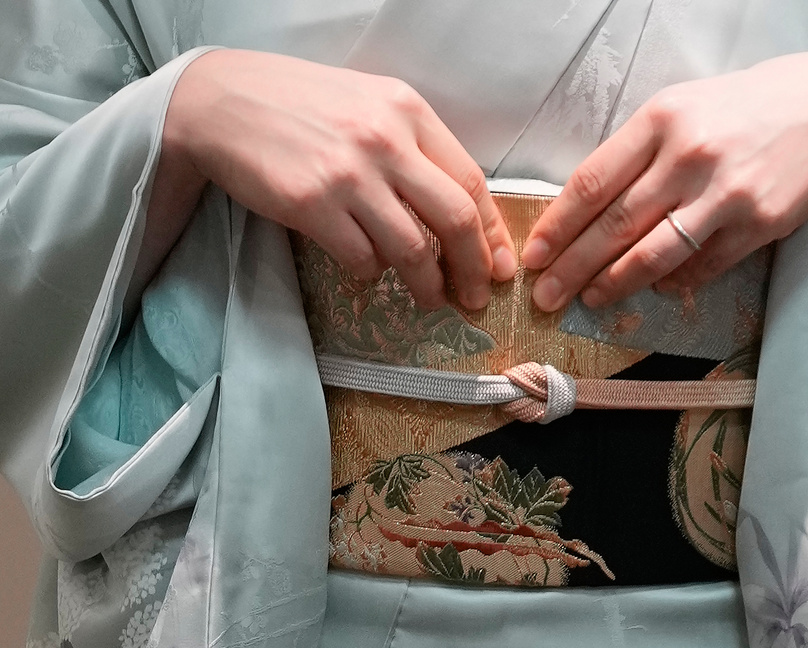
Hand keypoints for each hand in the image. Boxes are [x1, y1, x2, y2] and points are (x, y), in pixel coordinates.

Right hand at [163, 49, 515, 310]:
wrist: (222, 102)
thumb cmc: (301, 105)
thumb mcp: (370, 105)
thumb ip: (413, 147)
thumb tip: (457, 211)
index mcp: (408, 111)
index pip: (471, 180)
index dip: (492, 231)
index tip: (498, 264)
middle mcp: (386, 140)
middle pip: (455, 219)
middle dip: (474, 268)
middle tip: (475, 297)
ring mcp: (349, 173)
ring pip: (412, 248)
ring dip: (428, 285)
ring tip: (431, 300)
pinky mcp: (312, 204)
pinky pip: (361, 258)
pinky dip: (372, 273)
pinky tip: (368, 271)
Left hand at [522, 51, 807, 310]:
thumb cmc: (746, 108)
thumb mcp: (683, 108)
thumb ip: (638, 152)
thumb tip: (589, 209)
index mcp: (662, 120)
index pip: (592, 183)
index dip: (558, 226)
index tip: (535, 255)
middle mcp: (690, 156)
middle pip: (614, 226)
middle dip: (572, 268)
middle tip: (547, 296)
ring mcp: (726, 194)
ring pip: (653, 255)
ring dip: (614, 284)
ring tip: (589, 300)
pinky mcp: (759, 225)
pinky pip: (702, 267)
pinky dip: (673, 283)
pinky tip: (654, 289)